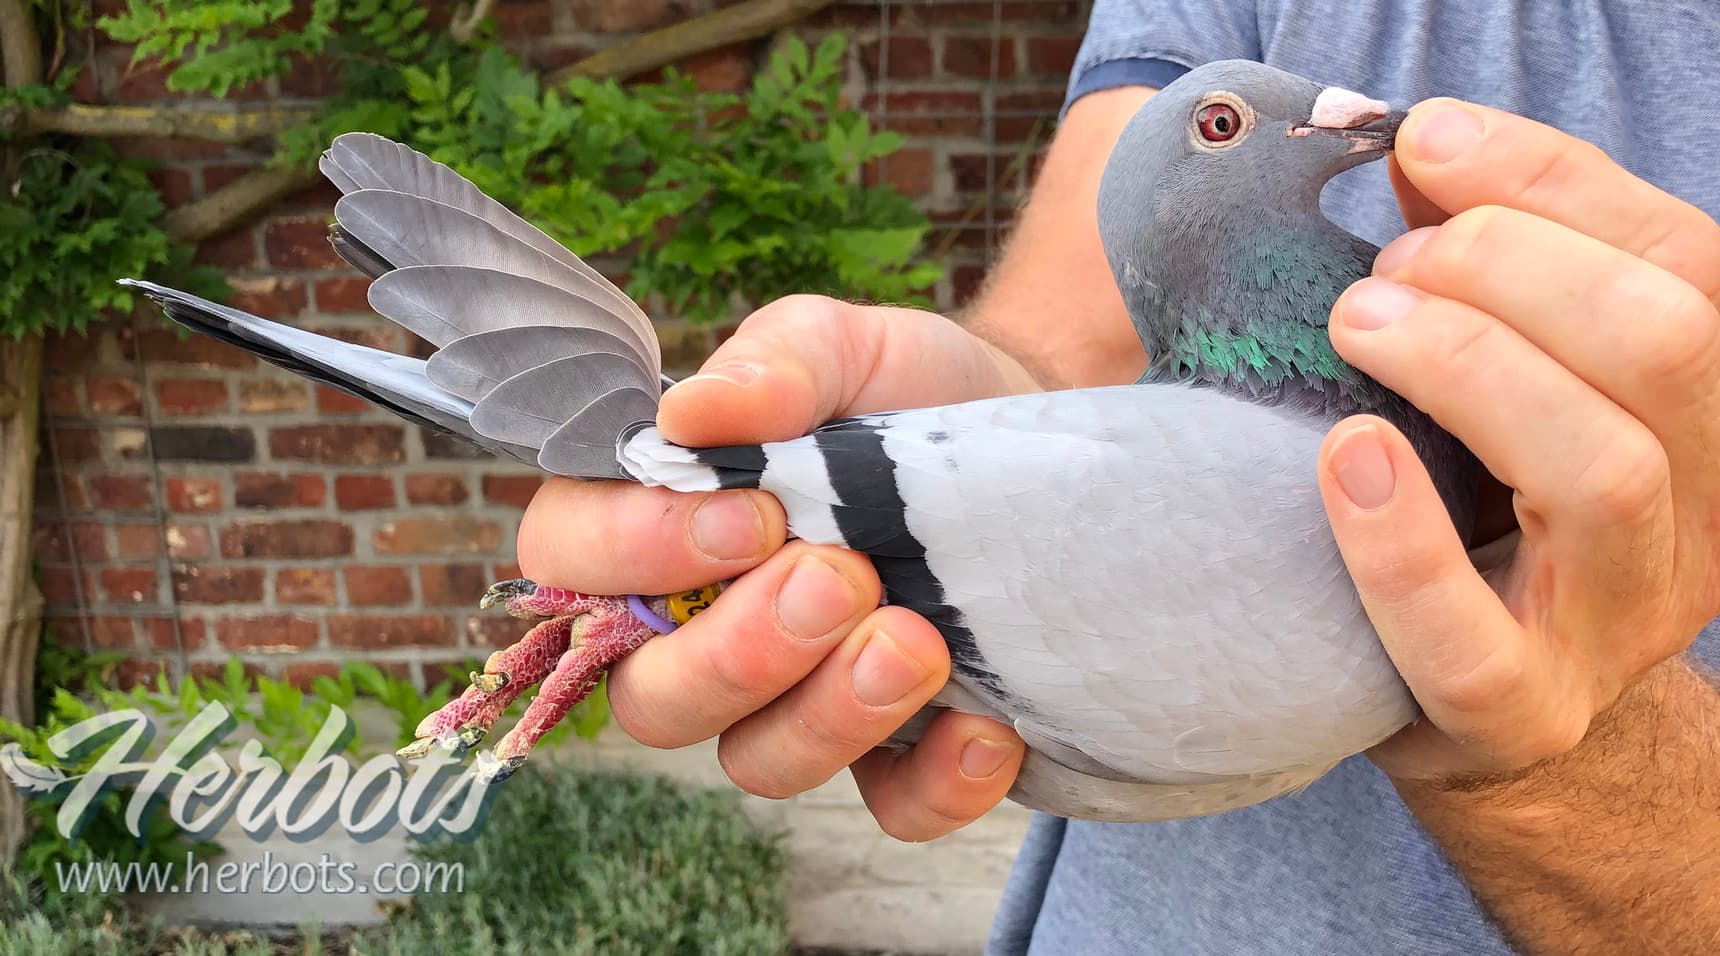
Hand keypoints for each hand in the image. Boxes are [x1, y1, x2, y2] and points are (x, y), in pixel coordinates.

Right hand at [516, 295, 1038, 838]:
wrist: (1027, 429)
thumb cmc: (900, 388)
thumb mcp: (841, 346)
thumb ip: (773, 365)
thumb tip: (688, 414)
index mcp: (658, 525)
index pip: (571, 564)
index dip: (638, 556)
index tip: (752, 514)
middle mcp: (703, 631)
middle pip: (654, 701)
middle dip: (741, 654)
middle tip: (842, 577)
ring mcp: (796, 701)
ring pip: (759, 763)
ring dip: (832, 718)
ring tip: (918, 643)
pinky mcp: (894, 751)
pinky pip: (890, 810)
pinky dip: (936, 784)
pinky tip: (984, 728)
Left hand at [1317, 99, 1719, 782]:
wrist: (1487, 710)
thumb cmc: (1485, 515)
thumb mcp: (1510, 384)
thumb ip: (1490, 274)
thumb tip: (1424, 151)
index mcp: (1707, 413)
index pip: (1685, 263)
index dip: (1554, 183)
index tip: (1425, 143)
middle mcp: (1698, 513)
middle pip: (1667, 348)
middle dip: (1514, 270)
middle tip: (1389, 266)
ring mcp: (1616, 623)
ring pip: (1605, 474)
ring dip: (1470, 368)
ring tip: (1358, 322)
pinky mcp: (1517, 711)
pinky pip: (1472, 641)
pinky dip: (1401, 544)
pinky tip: (1344, 456)